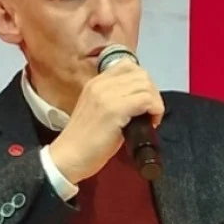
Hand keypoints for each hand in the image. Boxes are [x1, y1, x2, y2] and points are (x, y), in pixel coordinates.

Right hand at [48, 60, 164, 183]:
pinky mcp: (114, 110)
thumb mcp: (97, 111)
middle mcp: (101, 84)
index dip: (142, 82)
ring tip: (150, 119)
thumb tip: (140, 100)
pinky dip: (155, 110)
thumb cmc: (84, 142)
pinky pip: (146, 100)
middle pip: (140, 74)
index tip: (143, 102)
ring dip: (155, 102)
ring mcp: (107, 95)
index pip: (128, 66)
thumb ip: (115, 100)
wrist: (68, 158)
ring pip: (146, 85)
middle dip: (152, 93)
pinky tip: (151, 123)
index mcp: (96, 83)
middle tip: (150, 112)